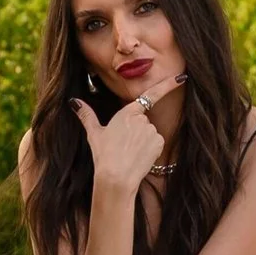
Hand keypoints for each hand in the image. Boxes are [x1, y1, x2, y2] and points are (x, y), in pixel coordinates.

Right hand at [71, 74, 186, 195]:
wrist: (116, 176)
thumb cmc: (104, 155)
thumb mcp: (94, 134)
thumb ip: (86, 115)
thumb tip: (74, 102)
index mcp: (127, 113)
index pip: (151, 95)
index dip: (167, 86)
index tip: (181, 78)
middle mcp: (142, 119)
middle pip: (143, 121)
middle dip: (136, 131)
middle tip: (123, 145)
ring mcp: (152, 131)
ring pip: (150, 133)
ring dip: (143, 141)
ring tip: (129, 153)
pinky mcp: (159, 143)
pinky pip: (156, 143)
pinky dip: (150, 149)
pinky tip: (139, 157)